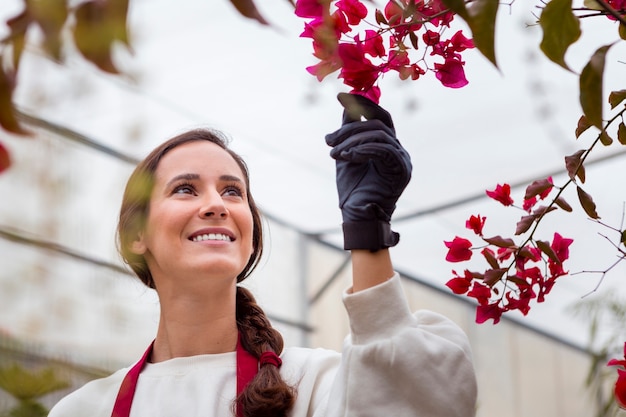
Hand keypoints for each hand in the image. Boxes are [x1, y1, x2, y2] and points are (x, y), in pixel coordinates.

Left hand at [325, 93, 411, 250]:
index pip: (379, 116)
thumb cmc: (352, 188)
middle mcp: (398, 150)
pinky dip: (363, 149)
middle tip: (328, 140)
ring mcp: (402, 160)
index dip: (362, 103)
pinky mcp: (401, 171)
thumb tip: (346, 101)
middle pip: (377, 124)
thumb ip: (349, 130)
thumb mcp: (346, 153)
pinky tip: (347, 156)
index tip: (340, 95)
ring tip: (334, 153)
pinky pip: (383, 150)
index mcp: (387, 144)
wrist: (356, 216)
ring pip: (379, 135)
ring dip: (352, 141)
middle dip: (350, 128)